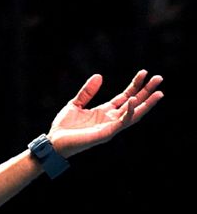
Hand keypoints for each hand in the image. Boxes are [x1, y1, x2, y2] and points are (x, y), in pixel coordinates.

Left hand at [47, 70, 163, 158]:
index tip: (144, 72)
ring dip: (147, 104)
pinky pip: (122, 122)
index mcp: (105, 111)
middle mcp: (111, 119)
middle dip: (147, 92)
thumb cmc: (64, 126)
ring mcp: (110, 127)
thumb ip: (87, 92)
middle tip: (159, 78)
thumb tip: (99, 75)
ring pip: (134, 114)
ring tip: (159, 92)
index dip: (135, 85)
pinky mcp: (106, 134)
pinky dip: (130, 112)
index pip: (125, 96)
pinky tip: (134, 100)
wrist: (53, 142)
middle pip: (134, 104)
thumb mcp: (75, 104)